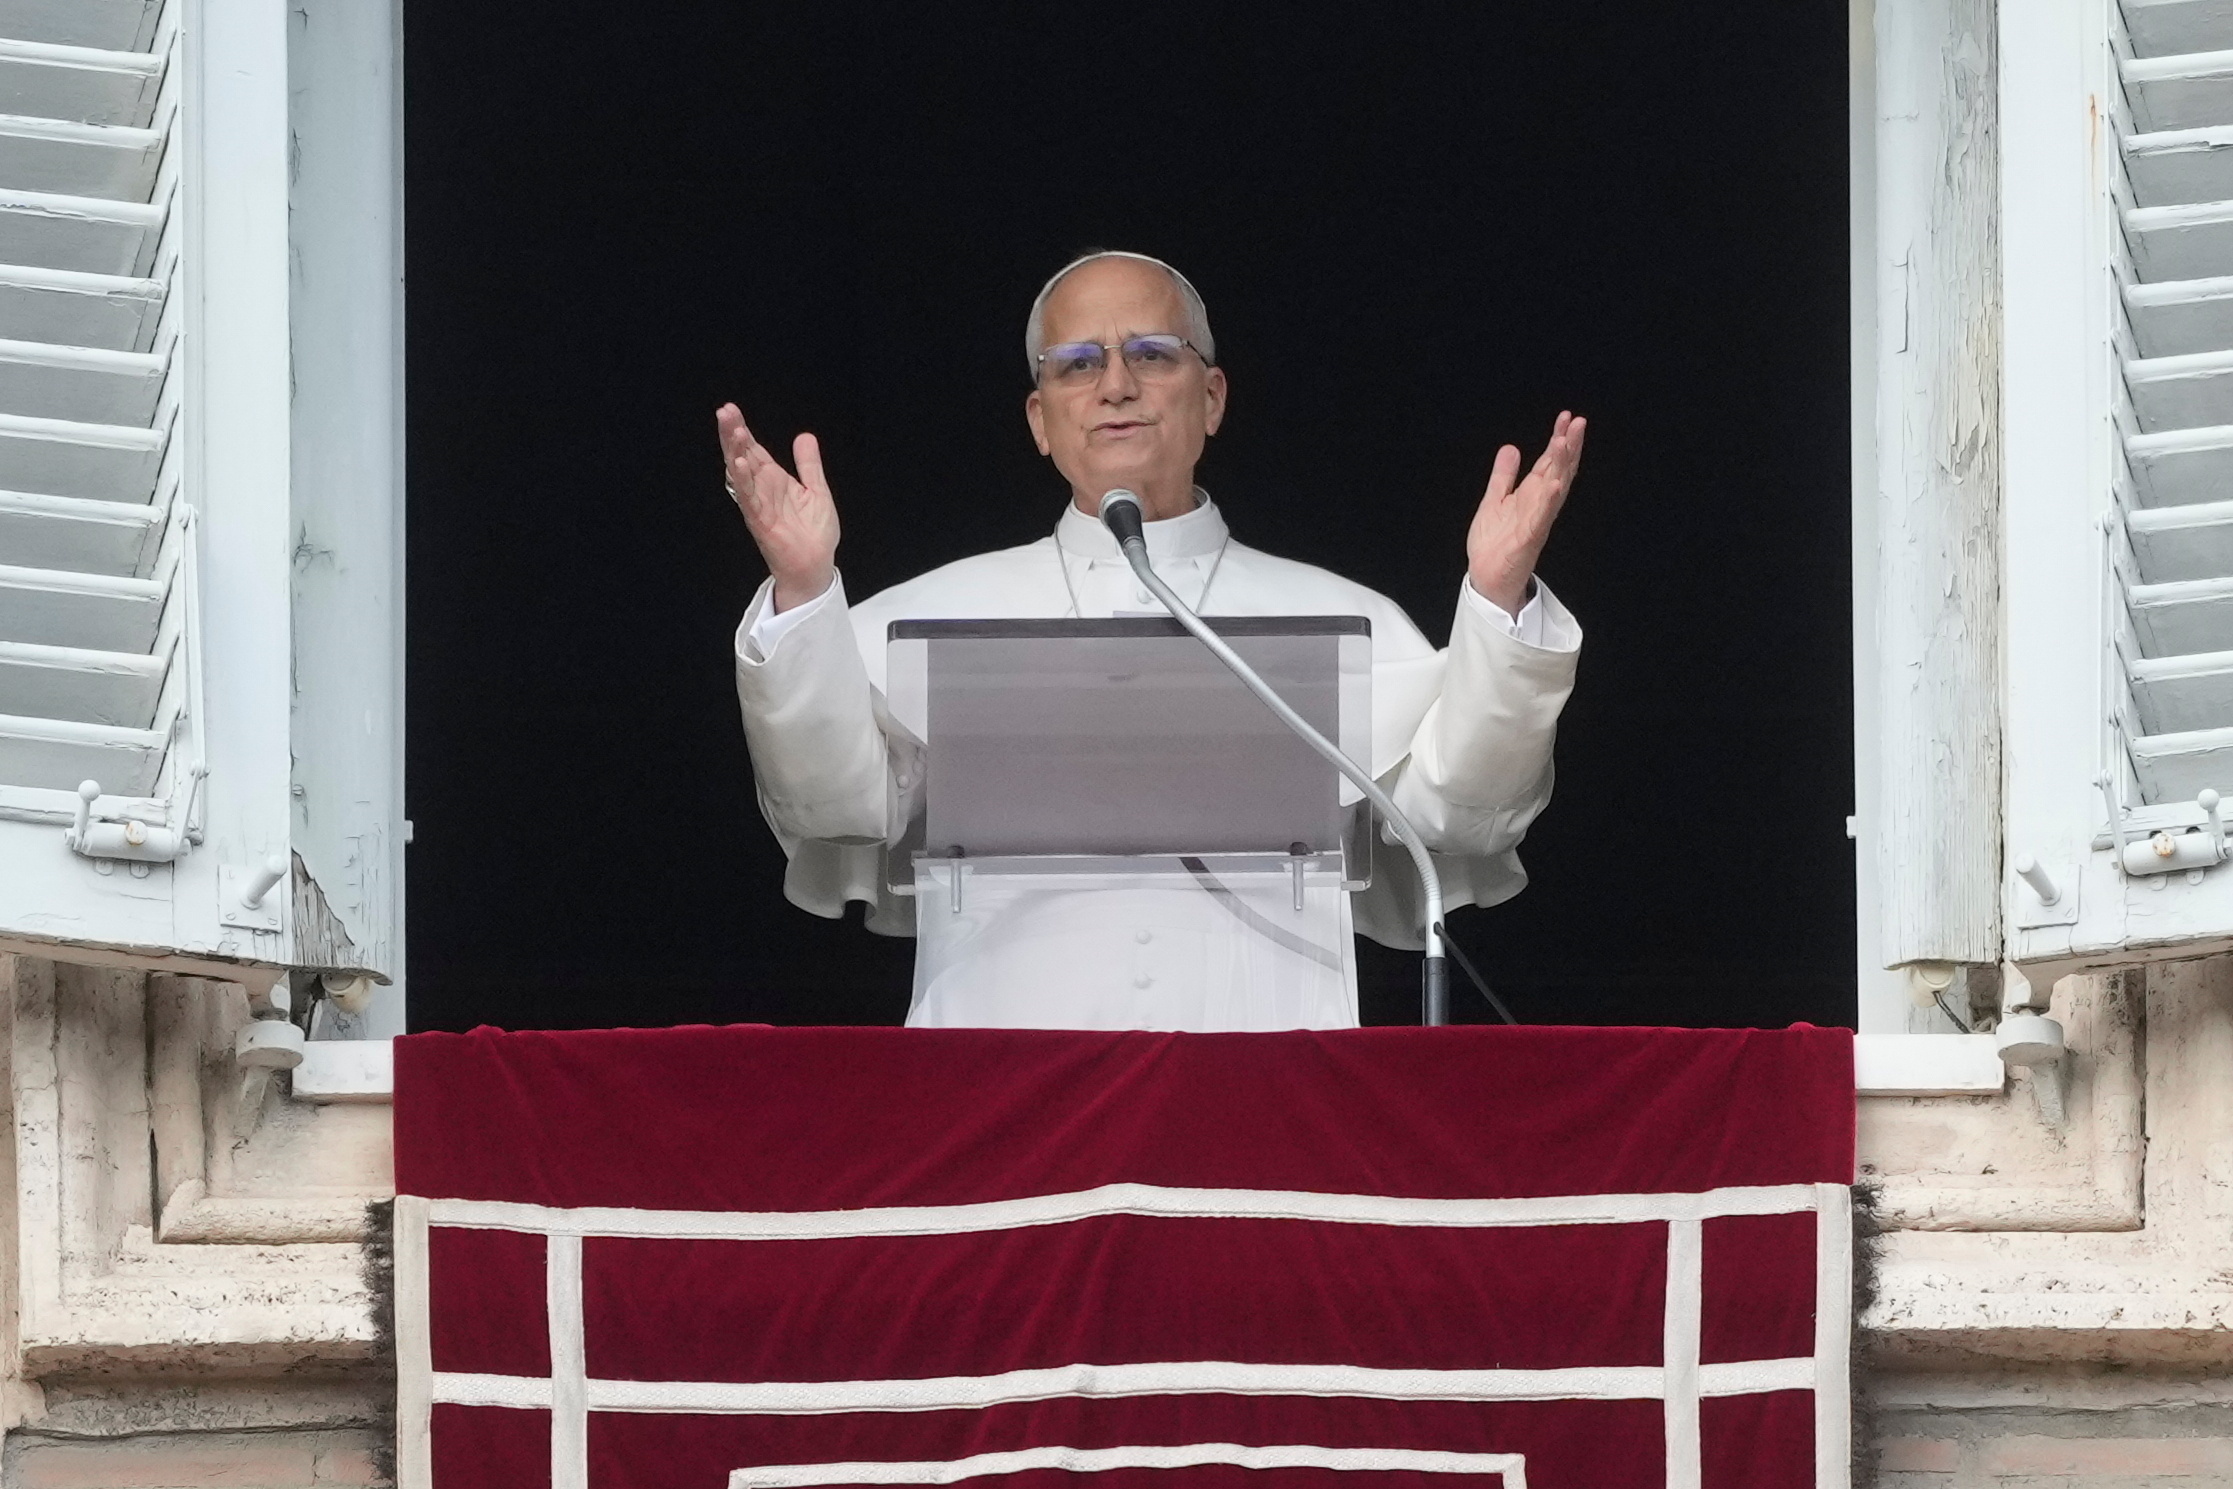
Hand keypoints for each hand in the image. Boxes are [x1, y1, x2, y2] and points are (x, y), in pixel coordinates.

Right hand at [717, 404, 840, 611]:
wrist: (816, 565)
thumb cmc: (814, 532)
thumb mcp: (817, 490)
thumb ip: (809, 464)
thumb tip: (804, 436)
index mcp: (773, 480)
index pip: (753, 449)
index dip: (742, 430)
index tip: (730, 409)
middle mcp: (762, 489)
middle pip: (742, 455)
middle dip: (732, 433)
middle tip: (724, 411)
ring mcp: (759, 504)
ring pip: (741, 473)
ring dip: (734, 451)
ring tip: (730, 429)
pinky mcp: (760, 521)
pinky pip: (749, 498)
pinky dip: (743, 481)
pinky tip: (738, 464)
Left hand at [1466, 411, 1585, 614]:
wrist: (1487, 577)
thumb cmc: (1494, 543)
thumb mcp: (1494, 500)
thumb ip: (1504, 476)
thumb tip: (1511, 448)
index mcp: (1532, 496)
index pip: (1550, 463)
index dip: (1559, 440)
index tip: (1567, 418)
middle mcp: (1539, 506)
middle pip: (1558, 471)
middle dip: (1568, 447)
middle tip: (1578, 422)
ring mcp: (1536, 521)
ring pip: (1553, 490)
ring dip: (1561, 466)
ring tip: (1565, 443)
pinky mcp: (1527, 539)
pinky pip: (1540, 518)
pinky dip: (1548, 501)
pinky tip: (1556, 484)